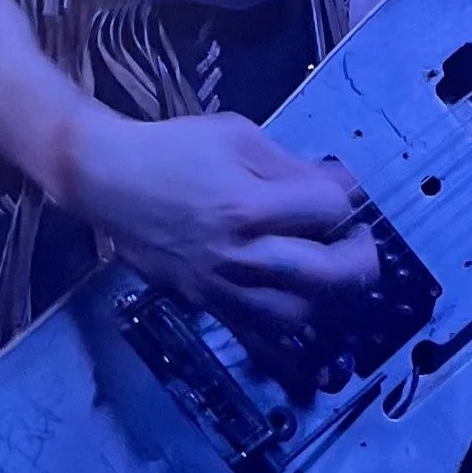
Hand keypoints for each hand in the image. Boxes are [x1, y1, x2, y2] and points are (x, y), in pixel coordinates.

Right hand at [58, 110, 377, 329]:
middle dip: (363, 260)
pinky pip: (262, 336)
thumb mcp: (237, 135)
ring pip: (302, 316)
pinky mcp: (209, 305)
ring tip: (334, 272)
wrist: (108, 181)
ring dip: (332, 298)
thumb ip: (292, 164)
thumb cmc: (173, 149)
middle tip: (361, 243)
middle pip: (330, 277)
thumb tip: (340, 187)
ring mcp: (224, 287)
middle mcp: (241, 255)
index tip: (343, 193)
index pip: (329, 212)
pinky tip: (305, 307)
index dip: (348, 201)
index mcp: (249, 205)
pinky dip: (294, 329)